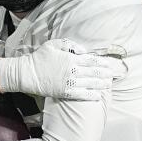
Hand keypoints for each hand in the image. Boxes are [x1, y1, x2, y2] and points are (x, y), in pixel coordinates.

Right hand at [0, 38, 124, 99]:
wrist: (28, 73)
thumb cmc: (40, 57)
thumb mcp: (53, 44)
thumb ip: (69, 44)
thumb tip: (83, 50)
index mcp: (71, 58)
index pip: (91, 60)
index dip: (102, 63)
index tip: (109, 64)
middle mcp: (73, 70)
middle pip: (93, 72)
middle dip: (105, 74)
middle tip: (113, 75)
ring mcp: (69, 82)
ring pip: (90, 84)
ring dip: (101, 84)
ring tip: (108, 85)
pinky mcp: (65, 92)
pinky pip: (81, 95)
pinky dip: (91, 95)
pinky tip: (98, 96)